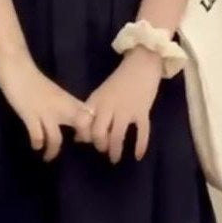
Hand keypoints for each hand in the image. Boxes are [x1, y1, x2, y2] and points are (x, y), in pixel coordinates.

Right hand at [0, 48, 93, 160]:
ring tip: (48, 157)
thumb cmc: (31, 77)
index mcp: (68, 99)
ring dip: (53, 150)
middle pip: (82, 125)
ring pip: (57, 138)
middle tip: (75, 147)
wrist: (16, 65)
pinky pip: (38, 136)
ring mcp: (46, 112)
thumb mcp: (53, 91)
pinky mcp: (30, 116)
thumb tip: (62, 112)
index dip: (91, 128)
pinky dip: (38, 144)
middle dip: (82, 139)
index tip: (84, 136)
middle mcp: (61, 106)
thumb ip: (60, 102)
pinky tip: (36, 146)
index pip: (89, 115)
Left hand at [85, 45, 162, 163]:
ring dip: (115, 150)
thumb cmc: (120, 80)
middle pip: (98, 132)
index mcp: (97, 100)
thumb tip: (79, 137)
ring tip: (114, 158)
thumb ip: (90, 114)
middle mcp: (109, 106)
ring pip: (117, 135)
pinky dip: (140, 145)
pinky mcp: (143, 111)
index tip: (87, 141)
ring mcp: (127, 109)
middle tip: (103, 150)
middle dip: (100, 145)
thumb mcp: (101, 94)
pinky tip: (137, 156)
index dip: (83, 135)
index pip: (83, 122)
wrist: (142, 63)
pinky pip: (142, 132)